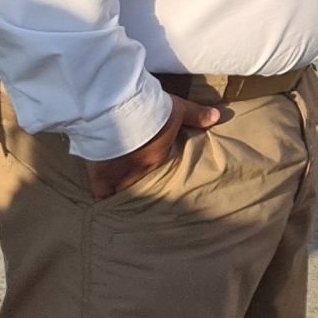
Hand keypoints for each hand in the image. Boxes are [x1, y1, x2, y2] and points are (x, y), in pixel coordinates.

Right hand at [85, 94, 220, 199]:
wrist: (117, 110)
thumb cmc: (151, 110)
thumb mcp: (177, 109)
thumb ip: (196, 115)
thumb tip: (218, 116)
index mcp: (158, 160)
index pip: (164, 178)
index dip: (164, 182)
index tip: (166, 186)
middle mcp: (140, 172)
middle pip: (145, 188)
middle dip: (146, 191)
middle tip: (147, 194)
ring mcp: (119, 176)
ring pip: (125, 194)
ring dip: (126, 194)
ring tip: (127, 201)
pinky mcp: (99, 175)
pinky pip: (101, 196)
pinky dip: (104, 200)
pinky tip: (105, 208)